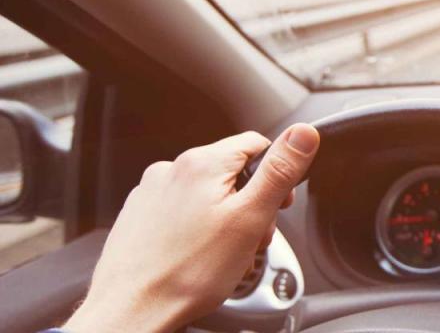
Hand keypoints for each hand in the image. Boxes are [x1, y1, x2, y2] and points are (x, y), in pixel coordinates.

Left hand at [63, 124, 319, 331]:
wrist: (132, 309)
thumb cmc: (188, 272)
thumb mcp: (250, 218)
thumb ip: (279, 171)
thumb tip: (304, 134)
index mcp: (203, 163)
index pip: (257, 144)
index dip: (276, 175)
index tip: (279, 204)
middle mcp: (172, 169)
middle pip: (232, 172)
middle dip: (251, 204)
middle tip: (251, 239)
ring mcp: (152, 192)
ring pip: (208, 194)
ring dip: (226, 219)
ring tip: (225, 254)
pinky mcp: (141, 215)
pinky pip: (183, 212)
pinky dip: (198, 229)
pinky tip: (199, 255)